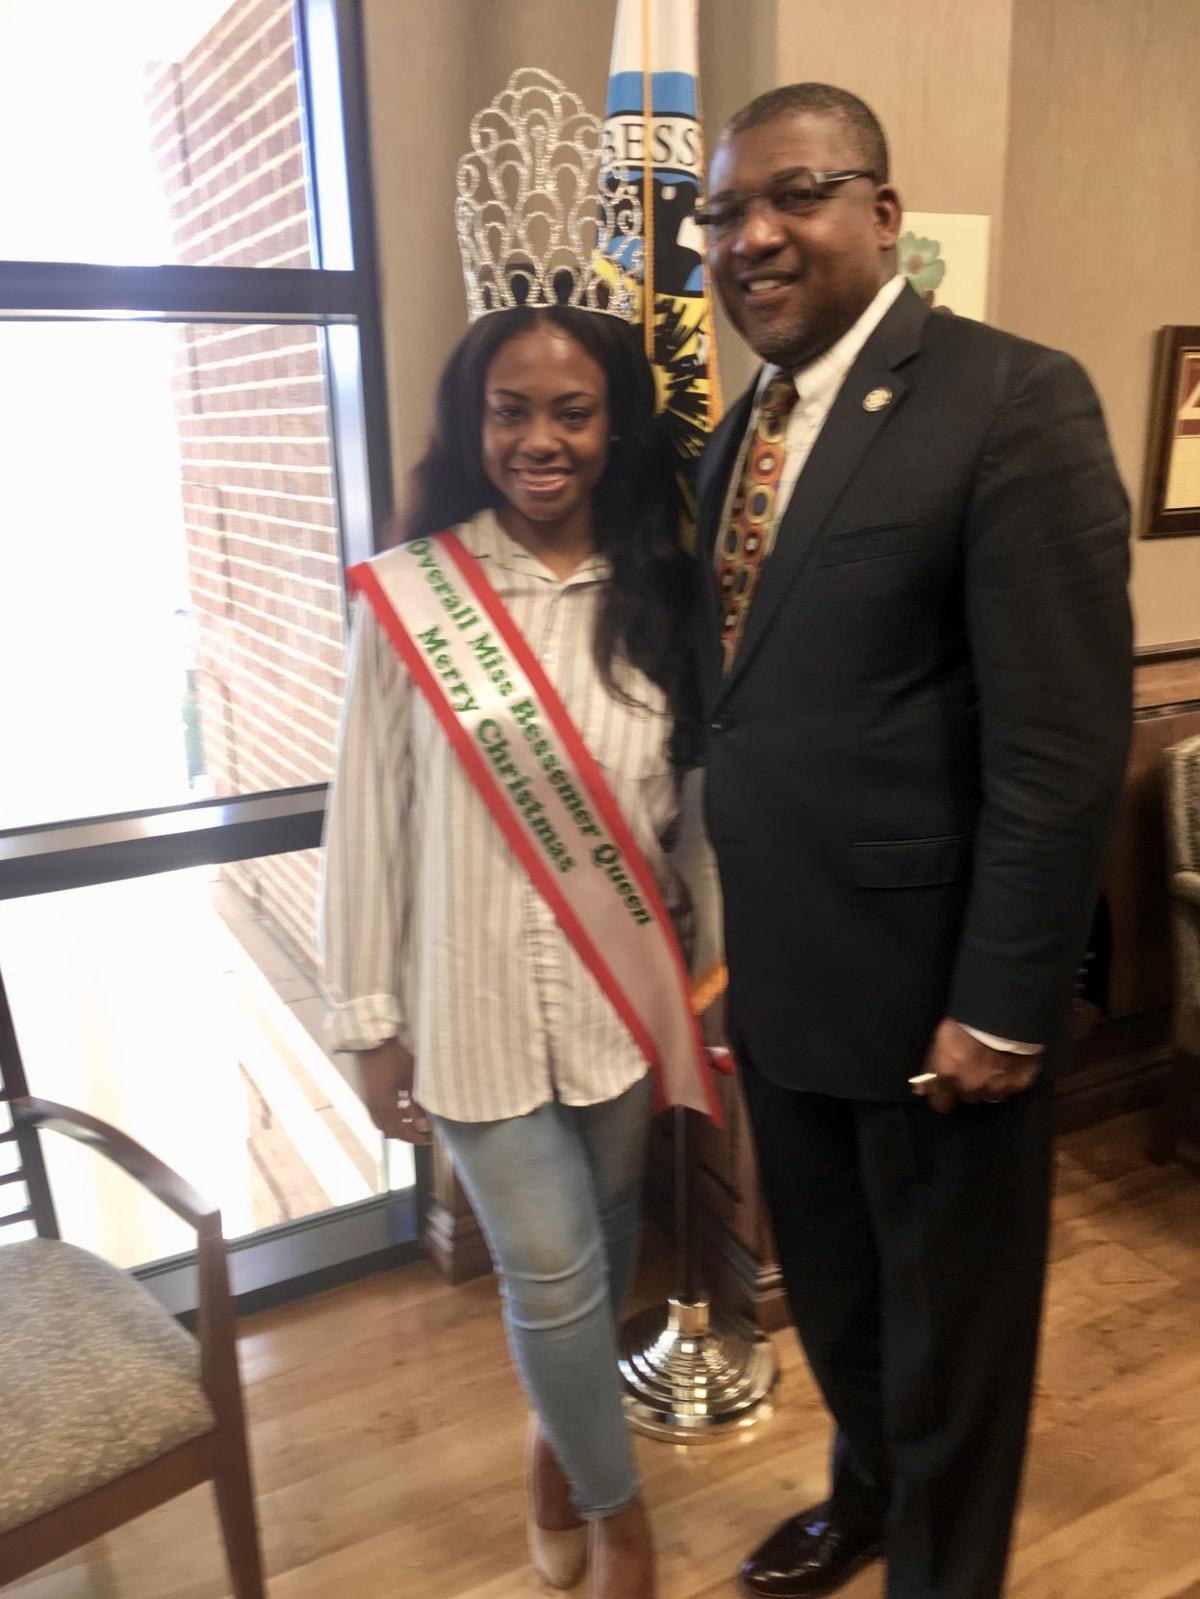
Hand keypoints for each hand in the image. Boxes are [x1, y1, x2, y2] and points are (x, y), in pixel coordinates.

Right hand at [352, 1038, 430, 1143]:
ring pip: (381, 1122)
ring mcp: (366, 1100)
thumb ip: (417, 1102)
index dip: (414, 1138)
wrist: (369, 1040)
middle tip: (421, 1129)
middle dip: (406, 1133)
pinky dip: (388, 1115)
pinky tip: (400, 1104)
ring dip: (396, 1124)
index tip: (426, 1140)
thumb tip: (424, 1123)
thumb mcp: (410, 1078)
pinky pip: (376, 1112)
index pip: (400, 1131)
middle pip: (389, 1131)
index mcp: (384, 1105)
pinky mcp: (364, 1093)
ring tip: (412, 1116)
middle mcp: (372, 1107)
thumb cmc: (392, 1056)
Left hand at [912, 1018, 1041, 1114]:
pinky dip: (1011, 1078)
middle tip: (975, 1067)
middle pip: (968, 1097)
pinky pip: (1013, 1087)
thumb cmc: (964, 1022)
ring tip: (994, 1064)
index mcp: (950, 1077)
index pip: (941, 1104)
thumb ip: (931, 1069)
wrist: (1002, 1011)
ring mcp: (998, 1087)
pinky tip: (1011, 1062)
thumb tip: (921, 1090)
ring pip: (991, 1094)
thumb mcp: (939, 1042)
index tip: (947, 1090)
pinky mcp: (1020, 1083)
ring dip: (990, 1084)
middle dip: (969, 1085)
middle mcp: (973, 1088)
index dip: (944, 1097)